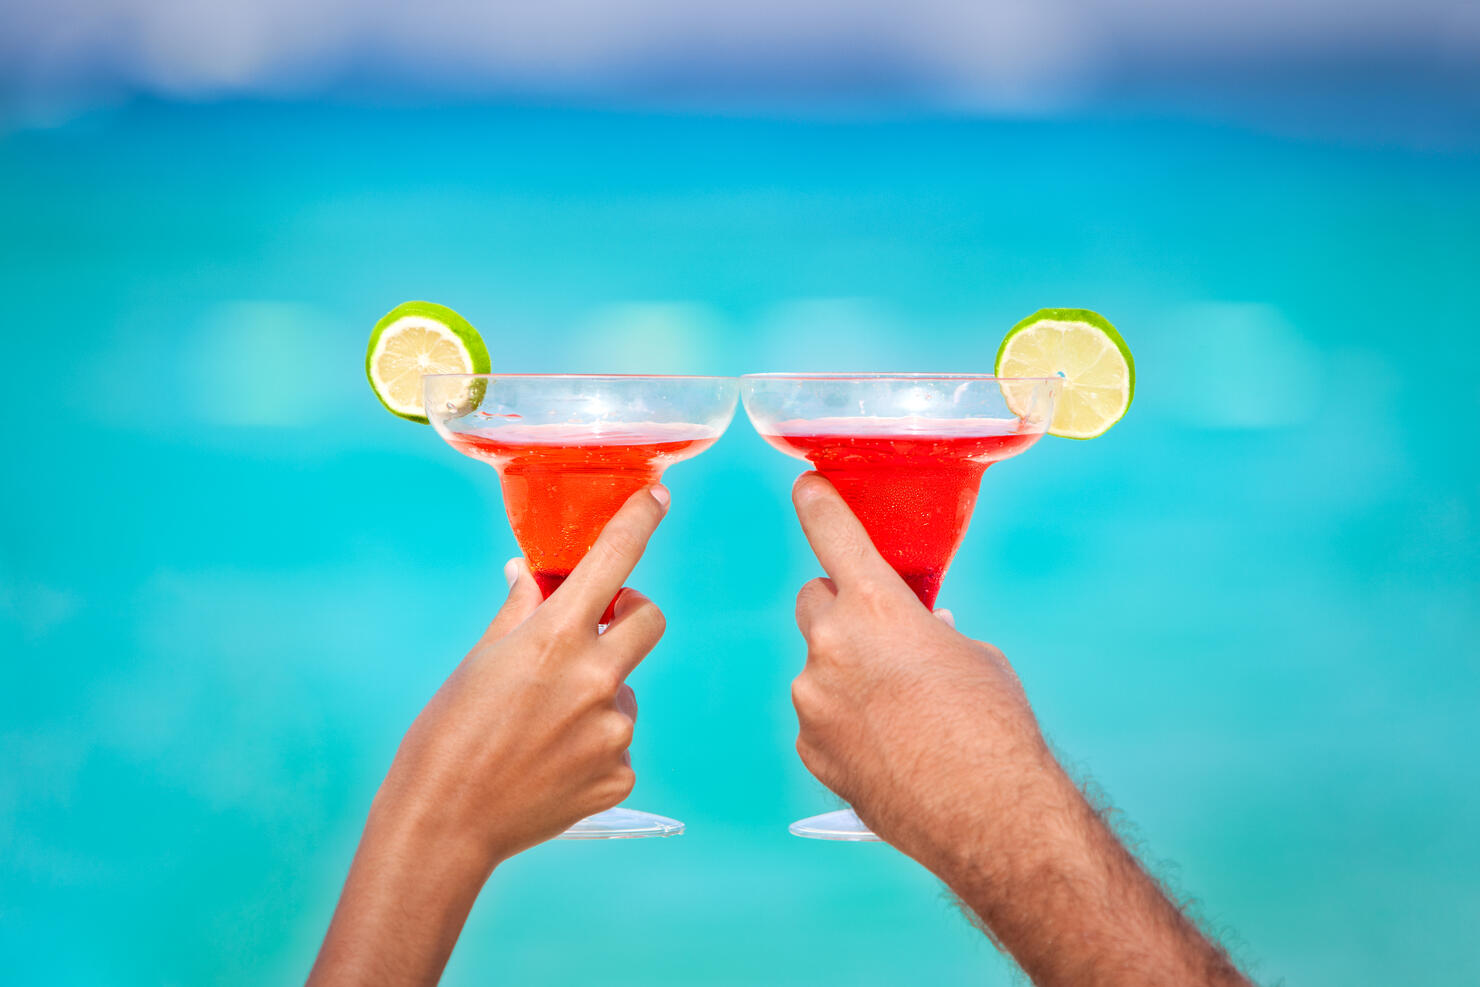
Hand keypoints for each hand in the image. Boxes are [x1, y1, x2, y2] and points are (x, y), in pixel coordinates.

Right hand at [376, 485, 668, 864]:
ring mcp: (614, 731)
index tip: (657, 496)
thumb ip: (520, 611)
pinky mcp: (621, 775)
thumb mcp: (481, 659)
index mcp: (555, 638)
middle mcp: (596, 679)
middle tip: (596, 629)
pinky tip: (551, 763)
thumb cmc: (448, 735)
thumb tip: (529, 574)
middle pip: (649, 619)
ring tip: (541, 727)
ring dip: (598, 694)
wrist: (444, 824)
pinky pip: (618, 743)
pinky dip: (592, 746)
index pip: (612, 560)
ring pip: (625, 690)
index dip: (639, 521)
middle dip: (627, 615)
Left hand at [788, 473, 1054, 870]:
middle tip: (877, 635)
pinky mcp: (809, 746)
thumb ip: (929, 632)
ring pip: (818, 667)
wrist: (985, 813)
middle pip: (812, 600)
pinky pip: (820, 719)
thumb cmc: (992, 727)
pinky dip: (844, 724)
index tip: (805, 486)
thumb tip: (918, 634)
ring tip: (898, 714)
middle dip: (838, 608)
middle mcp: (831, 644)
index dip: (817, 503)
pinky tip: (886, 748)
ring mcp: (812, 698)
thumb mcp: (973, 656)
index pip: (832, 533)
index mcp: (875, 607)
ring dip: (845, 675)